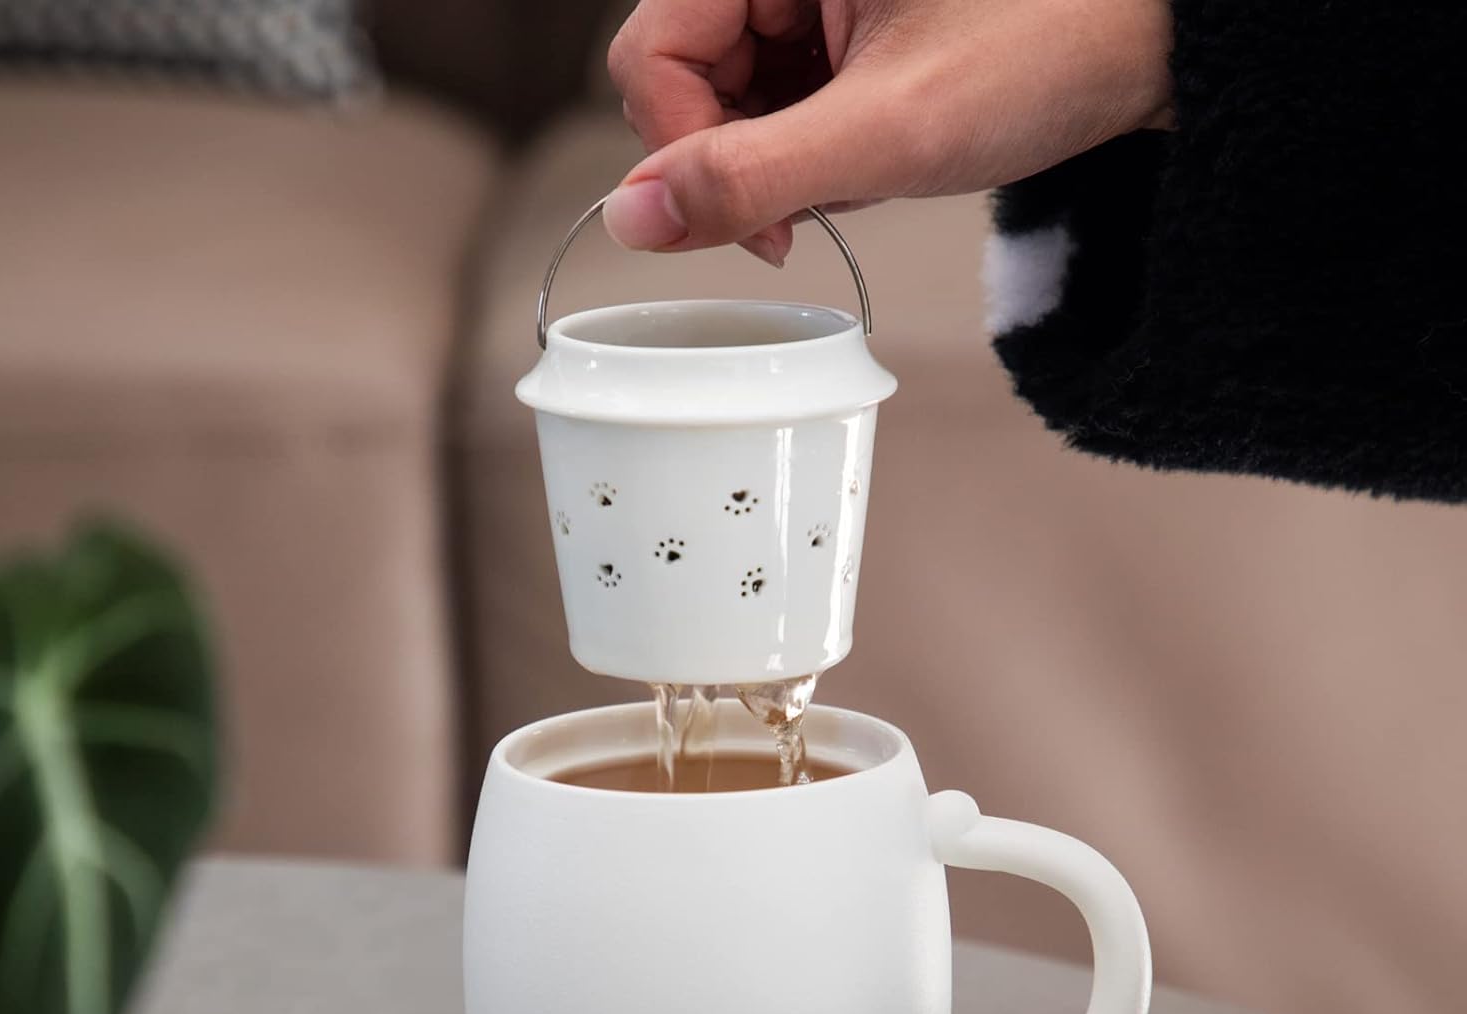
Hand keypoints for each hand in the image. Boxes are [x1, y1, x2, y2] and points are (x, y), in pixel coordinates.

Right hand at [606, 0, 1172, 264]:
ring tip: (866, 163)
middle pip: (679, 77)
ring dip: (780, 161)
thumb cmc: (1050, 45)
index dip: (682, 154)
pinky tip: (872, 149)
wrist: (1149, 37)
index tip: (761, 222)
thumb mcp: (889, 133)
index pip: (649, 53)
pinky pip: (776, 98)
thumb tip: (633, 219)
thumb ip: (748, 178)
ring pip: (725, 97)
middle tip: (814, 203)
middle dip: (740, 159)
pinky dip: (813, 149)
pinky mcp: (833, 21)